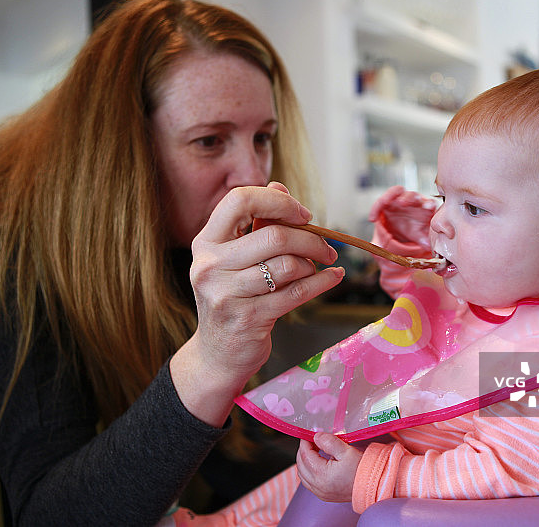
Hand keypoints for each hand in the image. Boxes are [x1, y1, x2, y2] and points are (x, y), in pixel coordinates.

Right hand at [171, 183, 344, 426]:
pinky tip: (333, 277)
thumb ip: (256, 223)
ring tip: (320, 267)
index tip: (302, 215)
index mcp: (205, 242)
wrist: (217, 355)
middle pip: (274, 235)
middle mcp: (209, 265)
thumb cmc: (232, 299)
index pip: (239, 201)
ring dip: (314, 264)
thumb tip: (277, 185)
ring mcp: (226, 294)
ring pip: (288, 265)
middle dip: (310, 238)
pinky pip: (297, 293)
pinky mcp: (248, 319)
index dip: (277, 201)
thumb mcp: (235, 259)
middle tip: (326, 247)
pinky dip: (322, 282)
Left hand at [296, 433, 361, 502]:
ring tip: (313, 450)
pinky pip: (308, 483)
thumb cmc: (362, 469)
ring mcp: (320, 493)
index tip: (309, 434)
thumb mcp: (346, 451)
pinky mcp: (324, 495)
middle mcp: (318, 486)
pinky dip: (307, 471)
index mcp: (322, 475)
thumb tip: (317, 436)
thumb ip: (329, 442)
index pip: (305, 455)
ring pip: (302, 475)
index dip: (305, 442)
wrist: (373, 485)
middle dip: (303, 451)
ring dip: (304, 461)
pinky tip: (315, 463)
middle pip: (300, 465)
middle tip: (311, 440)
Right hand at [369, 185, 436, 251]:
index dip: (429, 203)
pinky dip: (376, 208)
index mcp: (425, 209)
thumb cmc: (414, 232)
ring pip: (397, 192)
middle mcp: (413, 202)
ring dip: (390, 196)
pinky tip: (372, 219)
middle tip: (403, 203)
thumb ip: (422, 240)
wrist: (402, 235)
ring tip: (385, 203)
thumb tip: (428, 246)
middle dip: (409, 197)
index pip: (429, 202)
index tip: (428, 208)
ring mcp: (400, 200)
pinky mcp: (388, 201)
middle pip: (413, 194)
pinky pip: (382, 200)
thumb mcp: (418, 237)